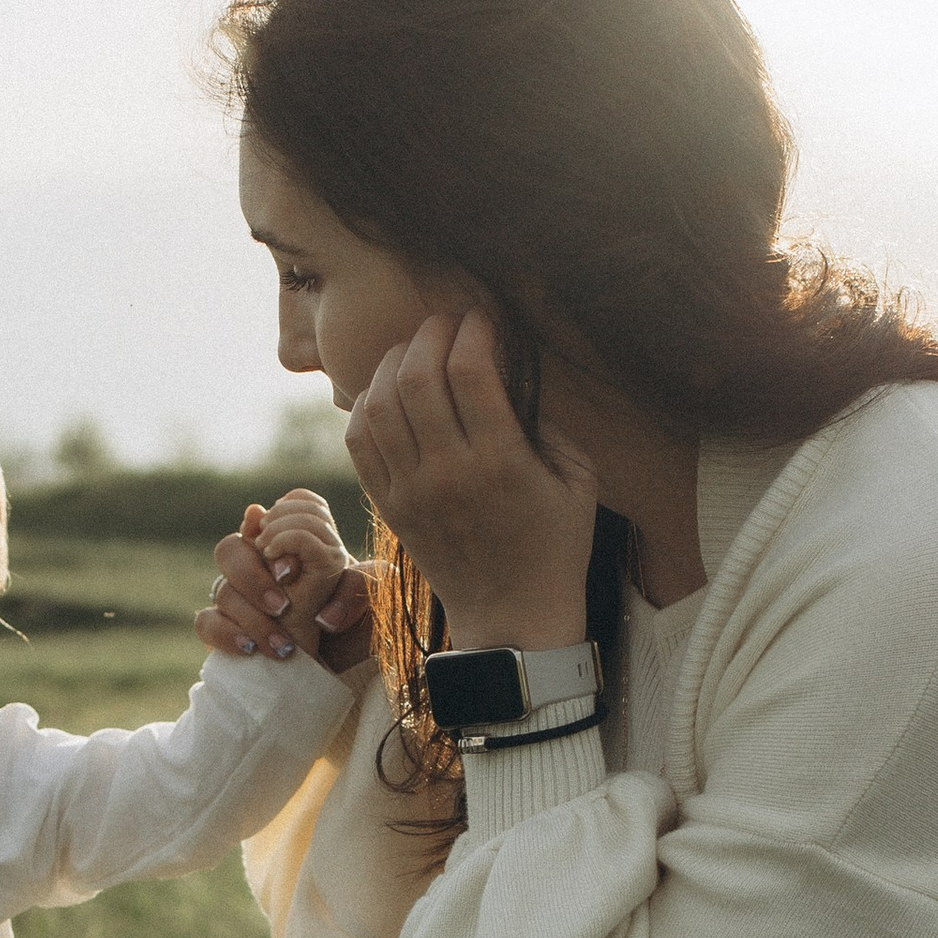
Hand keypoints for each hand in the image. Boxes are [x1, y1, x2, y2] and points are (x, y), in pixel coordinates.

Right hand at [194, 492, 372, 673]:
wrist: (340, 668)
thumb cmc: (356, 626)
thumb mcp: (372, 601)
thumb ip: (362, 581)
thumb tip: (318, 596)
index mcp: (296, 544)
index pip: (278, 512)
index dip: (281, 528)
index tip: (294, 567)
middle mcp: (261, 563)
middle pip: (232, 546)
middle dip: (254, 576)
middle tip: (282, 605)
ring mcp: (238, 595)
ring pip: (221, 588)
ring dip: (251, 616)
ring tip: (282, 644)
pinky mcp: (225, 627)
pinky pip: (206, 621)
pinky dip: (226, 634)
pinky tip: (250, 649)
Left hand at [344, 312, 596, 650]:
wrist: (513, 617)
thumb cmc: (556, 544)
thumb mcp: (579, 479)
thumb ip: (550, 422)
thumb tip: (510, 370)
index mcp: (501, 463)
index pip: (470, 371)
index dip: (473, 330)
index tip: (483, 320)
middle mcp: (449, 474)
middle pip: (417, 377)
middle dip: (430, 333)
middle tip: (446, 324)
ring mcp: (411, 491)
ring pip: (379, 404)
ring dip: (394, 362)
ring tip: (415, 351)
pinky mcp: (389, 506)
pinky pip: (358, 440)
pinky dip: (366, 404)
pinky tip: (389, 391)